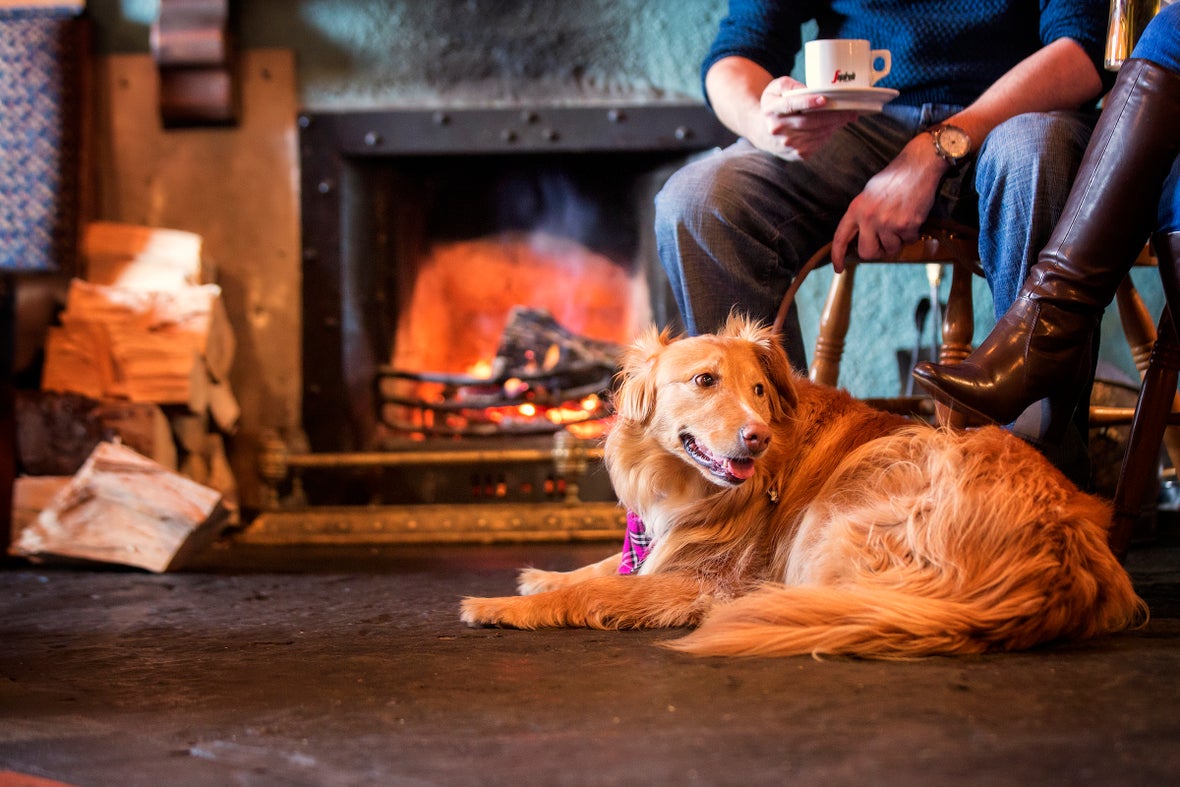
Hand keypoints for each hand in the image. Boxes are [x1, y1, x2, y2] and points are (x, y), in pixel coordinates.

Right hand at [755, 77, 860, 159]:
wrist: (762, 131)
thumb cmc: (775, 105)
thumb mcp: (775, 89)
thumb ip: (789, 84)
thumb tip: (808, 89)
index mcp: (771, 110)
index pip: (790, 105)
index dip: (807, 102)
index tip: (824, 100)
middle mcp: (777, 129)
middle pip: (808, 122)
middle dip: (832, 116)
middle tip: (849, 110)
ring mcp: (786, 144)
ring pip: (816, 134)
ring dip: (834, 126)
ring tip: (845, 117)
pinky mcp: (795, 154)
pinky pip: (817, 144)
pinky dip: (828, 134)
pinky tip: (833, 127)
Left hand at [830, 135, 946, 271]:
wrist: (919, 164)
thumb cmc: (894, 178)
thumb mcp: (869, 194)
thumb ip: (862, 215)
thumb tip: (860, 238)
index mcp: (856, 209)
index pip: (840, 238)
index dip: (837, 256)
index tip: (838, 268)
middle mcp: (869, 217)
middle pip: (867, 253)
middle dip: (878, 251)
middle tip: (885, 243)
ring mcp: (888, 222)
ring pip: (891, 249)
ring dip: (899, 240)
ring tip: (902, 220)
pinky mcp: (907, 225)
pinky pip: (909, 241)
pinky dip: (912, 234)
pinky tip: (913, 217)